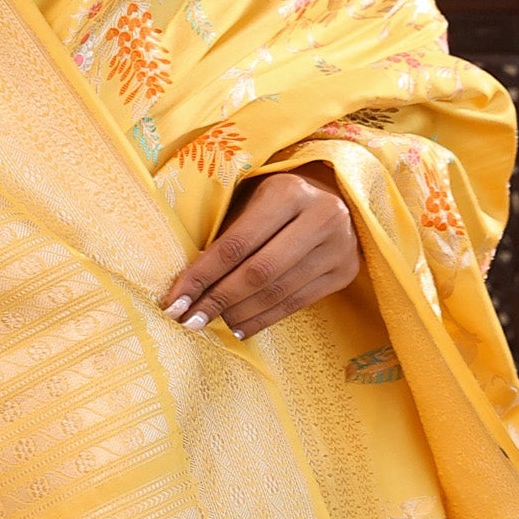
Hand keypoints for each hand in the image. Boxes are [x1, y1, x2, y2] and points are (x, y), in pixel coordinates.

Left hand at [158, 164, 360, 338]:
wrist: (334, 196)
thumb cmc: (276, 197)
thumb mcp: (251, 198)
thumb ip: (225, 232)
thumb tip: (186, 285)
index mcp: (289, 192)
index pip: (237, 243)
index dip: (202, 275)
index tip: (174, 302)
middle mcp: (321, 217)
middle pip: (258, 272)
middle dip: (218, 299)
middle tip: (188, 319)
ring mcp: (338, 247)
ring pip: (278, 292)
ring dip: (238, 313)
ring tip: (210, 323)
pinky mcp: (344, 272)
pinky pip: (297, 303)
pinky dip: (264, 318)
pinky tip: (239, 326)